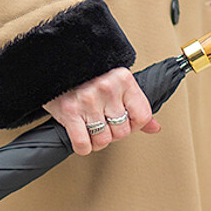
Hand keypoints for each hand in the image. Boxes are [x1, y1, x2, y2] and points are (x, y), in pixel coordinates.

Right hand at [42, 67, 161, 155]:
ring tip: (92, 129)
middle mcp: (107, 89)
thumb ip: (136, 106)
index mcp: (123, 79)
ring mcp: (88, 101)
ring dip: (97, 141)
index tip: (125, 121)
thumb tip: (155, 128)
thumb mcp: (117, 84)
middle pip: (122, 132)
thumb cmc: (87, 75)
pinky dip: (83, 146)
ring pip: (103, 140)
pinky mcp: (69, 112)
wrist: (55, 64)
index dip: (135, 125)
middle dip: (113, 133)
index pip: (143, 116)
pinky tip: (81, 136)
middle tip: (103, 123)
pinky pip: (83, 144)